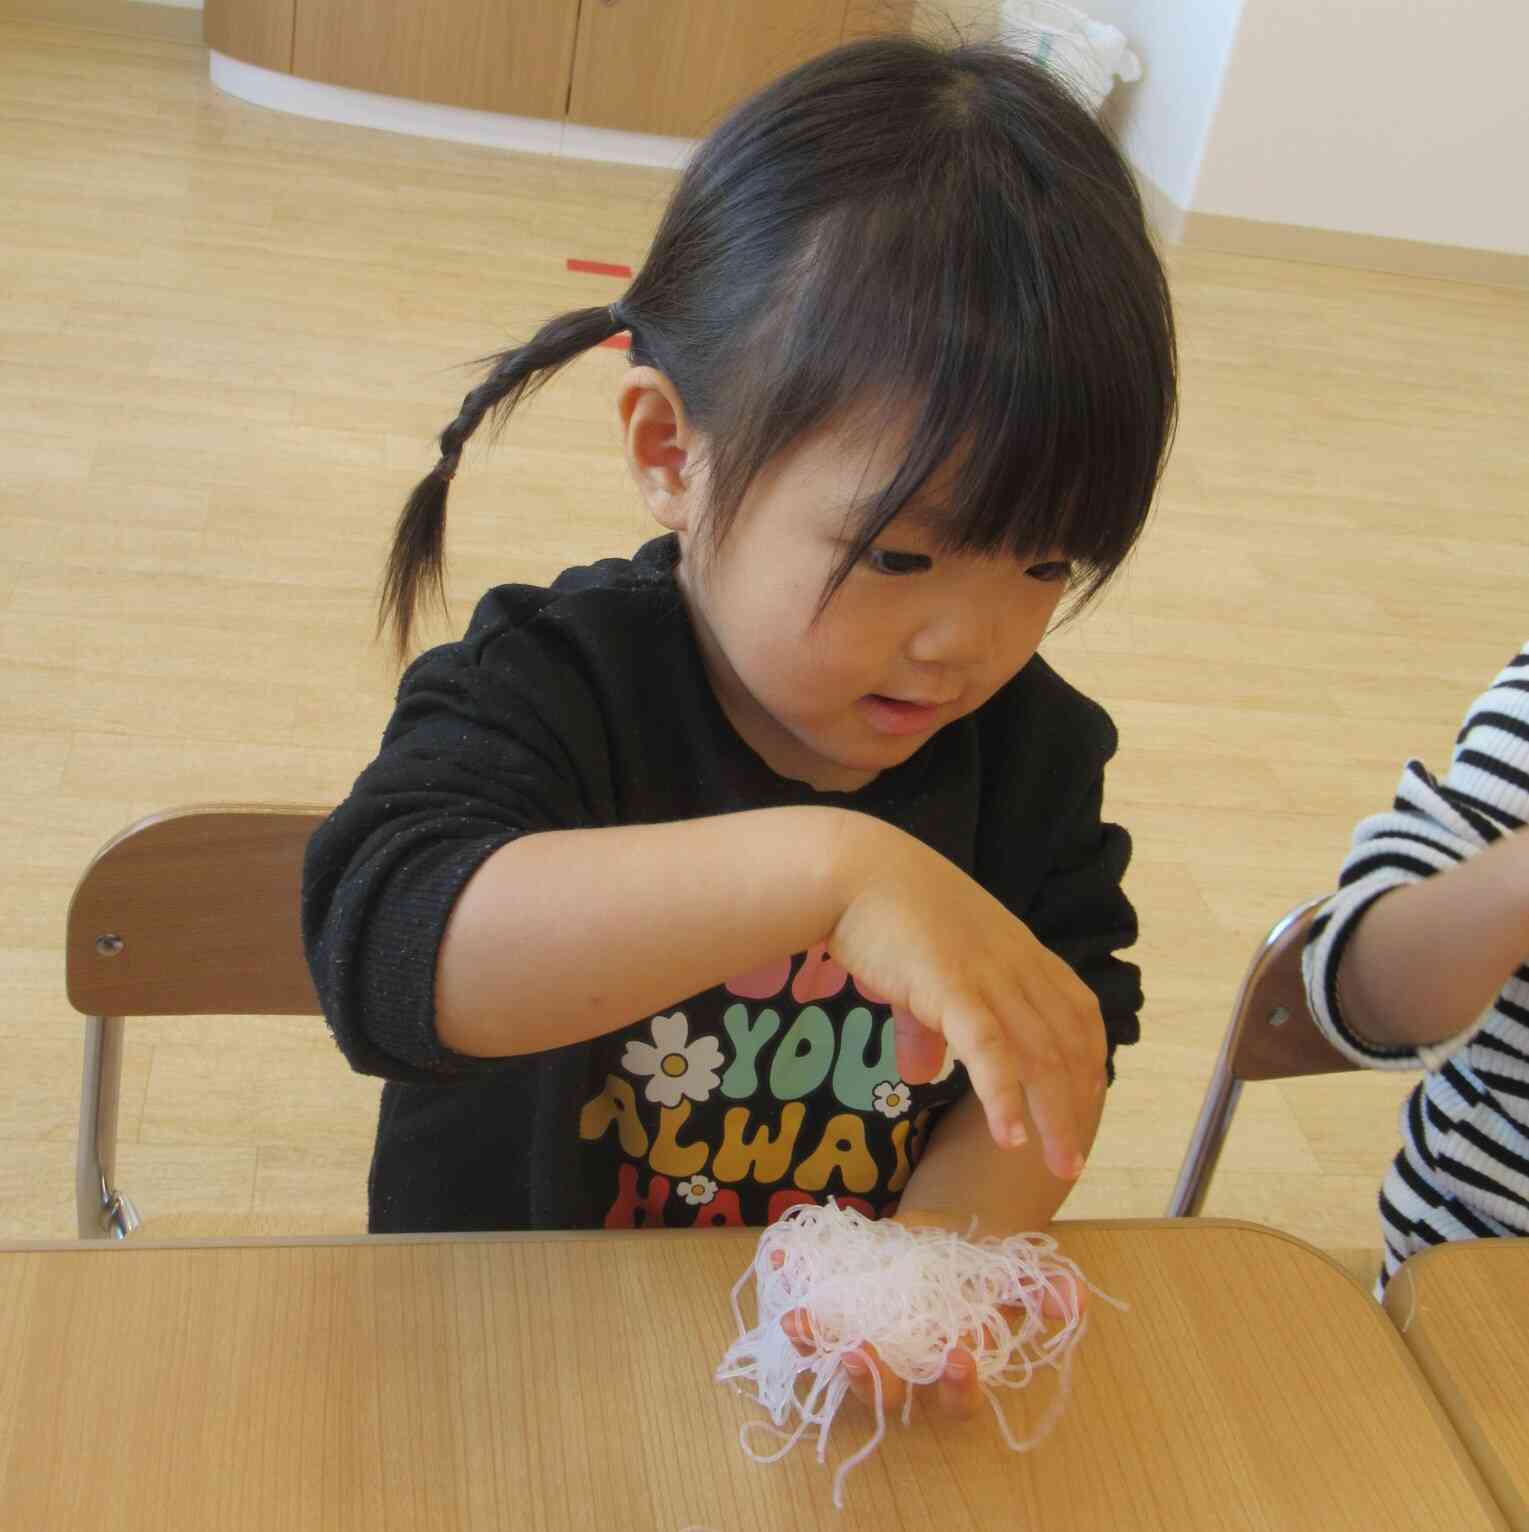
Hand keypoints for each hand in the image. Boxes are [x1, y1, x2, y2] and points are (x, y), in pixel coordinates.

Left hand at [780, 1211, 1085, 1419]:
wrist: (934, 1240)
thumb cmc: (975, 1272)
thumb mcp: (1007, 1274)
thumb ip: (1039, 1287)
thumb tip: (1076, 1298)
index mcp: (949, 1369)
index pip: (956, 1398)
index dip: (957, 1385)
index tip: (958, 1357)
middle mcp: (902, 1369)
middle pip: (885, 1394)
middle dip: (871, 1378)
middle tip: (860, 1353)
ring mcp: (861, 1343)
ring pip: (834, 1362)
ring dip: (815, 1344)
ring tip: (800, 1318)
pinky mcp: (832, 1315)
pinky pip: (807, 1311)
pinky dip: (792, 1282)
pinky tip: (780, 1256)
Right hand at [827, 814, 1105, 1177]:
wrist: (853, 869)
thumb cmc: (882, 909)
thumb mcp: (917, 970)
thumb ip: (924, 1025)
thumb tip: (920, 1074)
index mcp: (1015, 950)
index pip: (1076, 1008)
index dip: (1088, 1057)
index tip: (1087, 1100)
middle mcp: (1014, 964)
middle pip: (1066, 1043)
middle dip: (1077, 1104)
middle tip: (1074, 1159)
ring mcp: (986, 975)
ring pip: (1039, 1055)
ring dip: (1055, 1116)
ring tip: (1060, 1165)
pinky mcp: (952, 987)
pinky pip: (989, 1050)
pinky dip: (1004, 1096)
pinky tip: (1010, 1137)